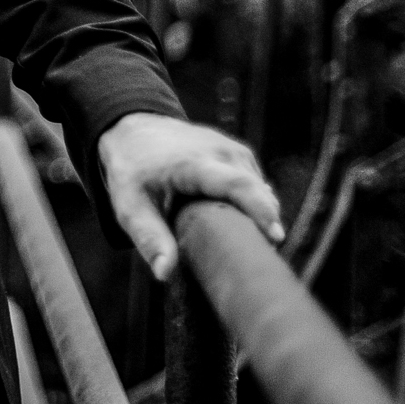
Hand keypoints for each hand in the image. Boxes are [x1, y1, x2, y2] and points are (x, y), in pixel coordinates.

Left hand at [97, 112, 282, 280]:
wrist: (133, 130)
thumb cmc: (131, 170)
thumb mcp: (130, 206)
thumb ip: (149, 238)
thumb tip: (164, 273)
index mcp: (193, 163)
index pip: (237, 184)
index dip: (260, 210)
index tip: (275, 237)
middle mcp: (219, 150)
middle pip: (256, 189)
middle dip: (264, 221)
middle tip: (258, 255)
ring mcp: (232, 148)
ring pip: (259, 187)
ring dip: (258, 213)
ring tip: (243, 240)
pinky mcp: (237, 152)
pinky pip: (255, 182)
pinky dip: (253, 202)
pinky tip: (238, 220)